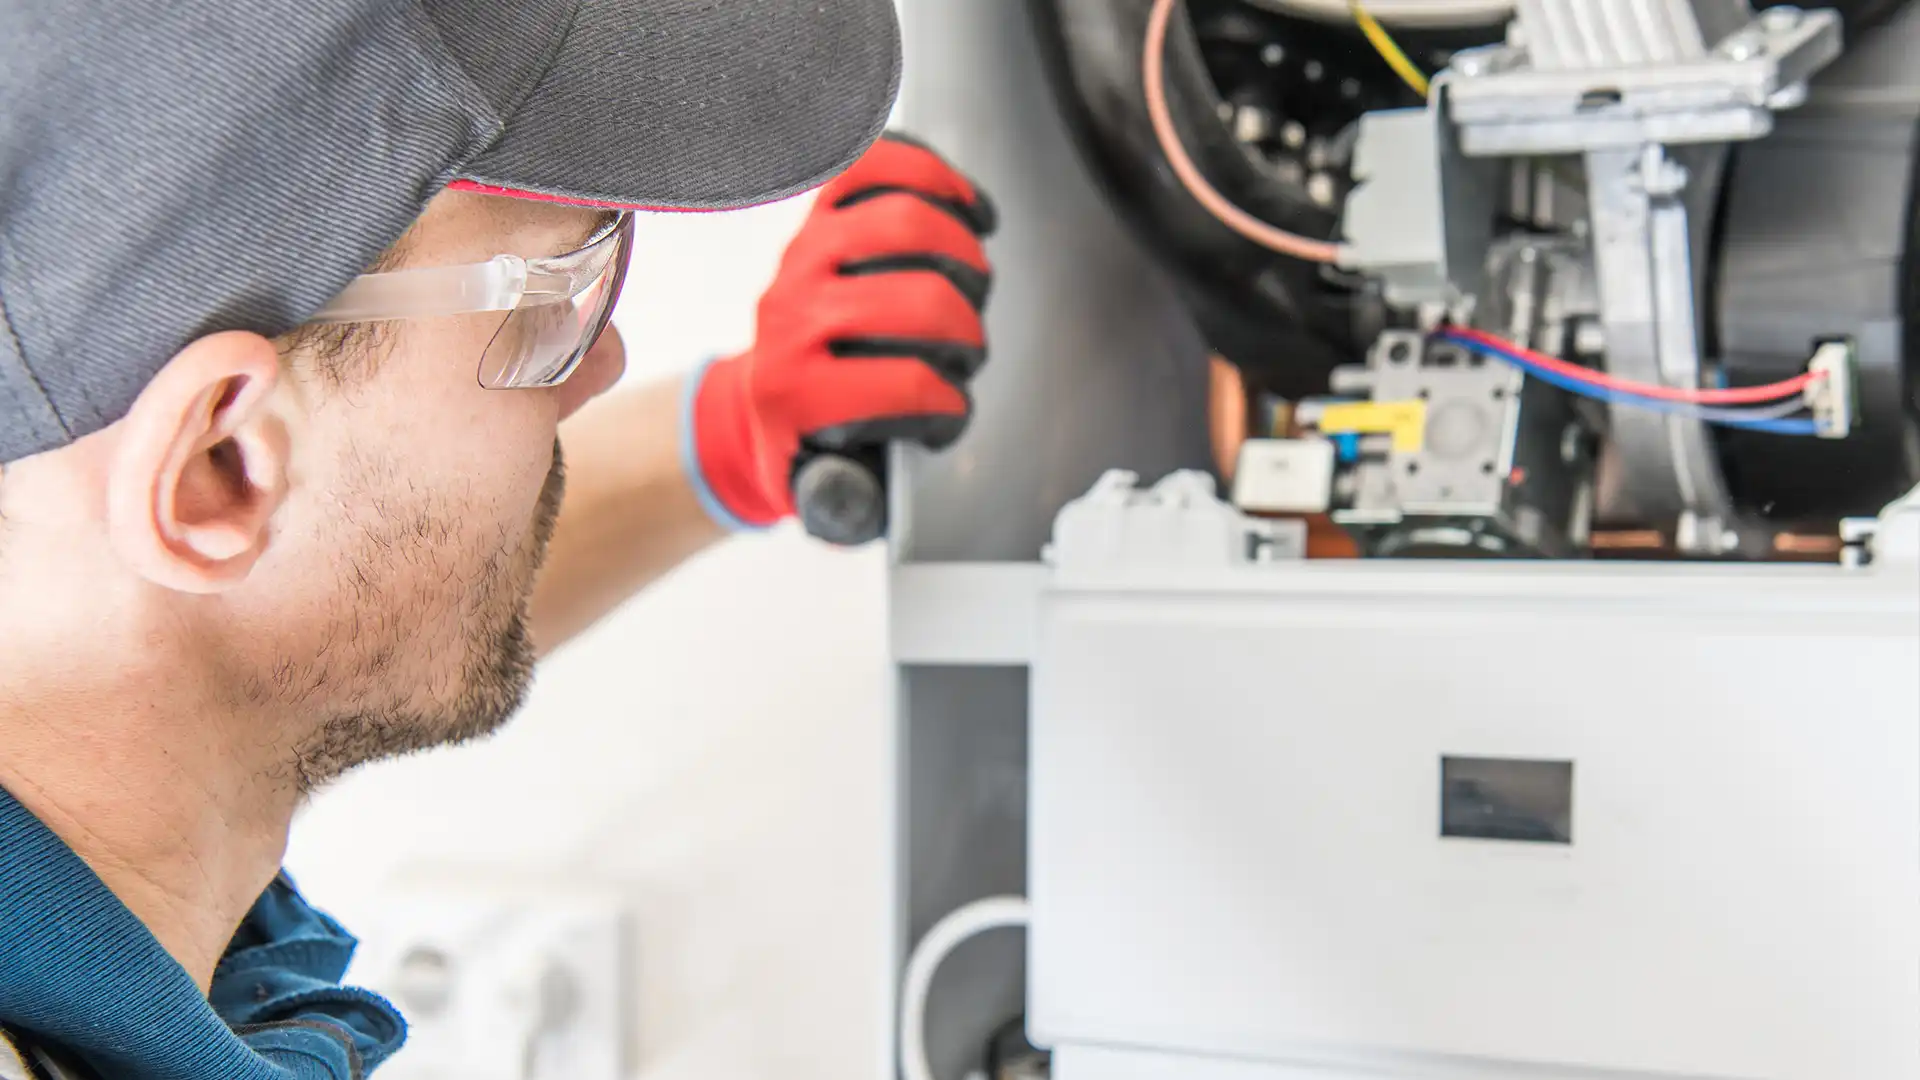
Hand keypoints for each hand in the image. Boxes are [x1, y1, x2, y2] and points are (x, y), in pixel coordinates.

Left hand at [683, 132, 996, 531]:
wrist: (754, 406)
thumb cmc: (806, 445)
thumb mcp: (822, 494)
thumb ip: (850, 501)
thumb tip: (868, 494)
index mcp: (793, 392)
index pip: (905, 384)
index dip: (948, 405)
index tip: (948, 414)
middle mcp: (791, 316)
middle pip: (920, 299)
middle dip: (965, 332)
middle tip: (965, 352)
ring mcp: (803, 257)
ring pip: (908, 223)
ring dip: (964, 258)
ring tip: (970, 287)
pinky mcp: (817, 216)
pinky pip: (877, 166)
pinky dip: (933, 177)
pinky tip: (966, 209)